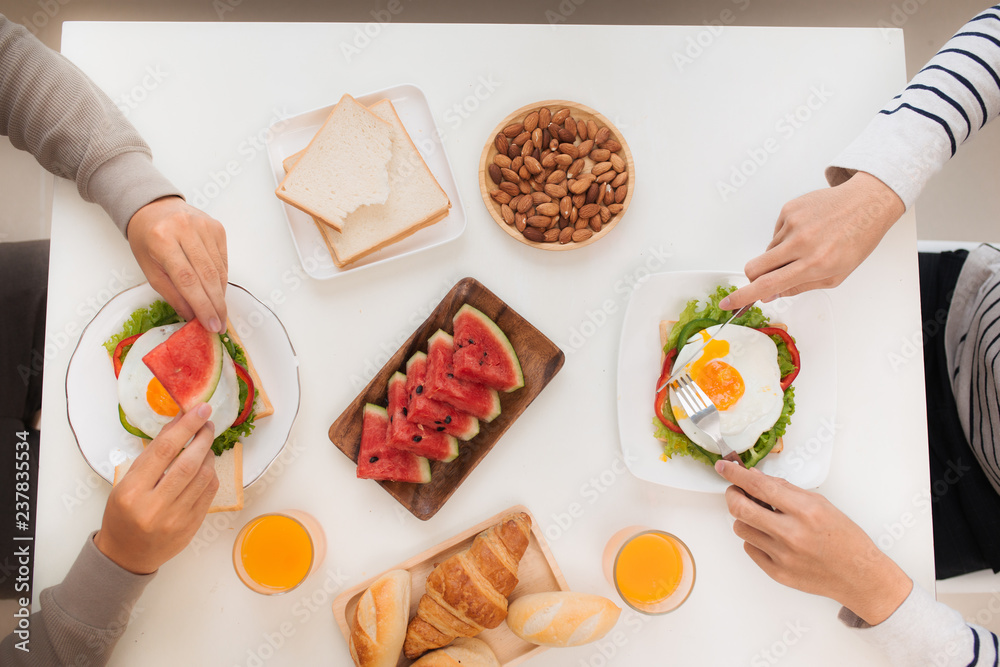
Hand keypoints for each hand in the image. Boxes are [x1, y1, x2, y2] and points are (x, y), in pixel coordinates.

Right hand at [94, 404, 218, 573]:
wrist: (126, 555)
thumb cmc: (123, 514)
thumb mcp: (126, 483)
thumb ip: (152, 456)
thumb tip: (178, 424)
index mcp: (132, 492)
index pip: (164, 450)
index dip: (185, 426)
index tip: (200, 410)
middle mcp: (154, 506)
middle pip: (188, 463)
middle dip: (203, 437)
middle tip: (208, 423)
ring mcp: (175, 519)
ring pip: (203, 477)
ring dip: (209, 455)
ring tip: (205, 445)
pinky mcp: (191, 526)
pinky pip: (209, 493)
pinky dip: (211, 474)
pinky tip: (206, 467)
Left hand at [127, 196, 227, 332]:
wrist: (154, 208)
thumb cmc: (147, 239)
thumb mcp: (149, 269)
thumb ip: (172, 293)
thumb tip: (193, 316)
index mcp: (162, 239)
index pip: (187, 279)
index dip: (202, 305)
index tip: (210, 325)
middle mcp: (185, 229)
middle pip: (207, 276)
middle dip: (215, 305)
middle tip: (219, 325)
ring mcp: (204, 226)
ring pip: (219, 270)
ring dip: (220, 295)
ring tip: (219, 312)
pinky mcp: (217, 227)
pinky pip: (223, 260)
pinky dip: (222, 280)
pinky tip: (218, 292)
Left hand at [715, 460, 911, 624]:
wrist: (860, 576)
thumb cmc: (845, 538)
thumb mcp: (821, 504)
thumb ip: (786, 490)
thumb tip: (755, 477)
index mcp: (805, 511)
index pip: (759, 486)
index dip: (736, 474)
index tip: (723, 467)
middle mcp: (791, 534)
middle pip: (740, 508)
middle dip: (732, 494)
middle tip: (736, 490)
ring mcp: (783, 556)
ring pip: (741, 528)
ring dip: (745, 518)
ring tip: (762, 516)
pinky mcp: (777, 573)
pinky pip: (750, 549)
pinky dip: (755, 538)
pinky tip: (771, 537)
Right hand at [719, 172, 903, 310]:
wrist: (867, 202)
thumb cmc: (857, 239)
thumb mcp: (836, 274)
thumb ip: (800, 286)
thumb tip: (771, 293)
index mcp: (815, 264)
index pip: (768, 284)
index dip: (743, 296)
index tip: (728, 303)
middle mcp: (802, 243)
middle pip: (755, 267)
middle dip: (754, 277)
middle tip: (768, 276)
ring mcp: (793, 224)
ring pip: (768, 251)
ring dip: (780, 254)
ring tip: (807, 246)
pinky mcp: (789, 209)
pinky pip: (776, 232)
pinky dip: (786, 237)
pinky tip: (807, 231)